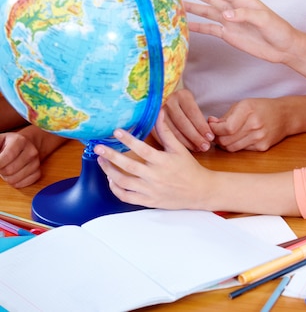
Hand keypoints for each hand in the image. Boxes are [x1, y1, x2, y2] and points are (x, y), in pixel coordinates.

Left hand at [0, 132, 40, 187]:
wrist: (27, 143)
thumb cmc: (9, 143)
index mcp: (20, 141)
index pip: (6, 157)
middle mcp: (31, 151)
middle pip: (9, 170)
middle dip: (0, 170)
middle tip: (1, 165)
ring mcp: (36, 162)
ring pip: (14, 180)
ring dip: (6, 177)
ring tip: (7, 168)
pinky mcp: (38, 172)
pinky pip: (22, 184)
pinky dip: (15, 182)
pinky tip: (15, 174)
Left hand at [94, 111, 212, 209]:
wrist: (199, 191)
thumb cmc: (188, 168)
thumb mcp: (179, 148)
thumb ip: (166, 131)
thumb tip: (159, 112)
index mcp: (162, 161)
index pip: (142, 149)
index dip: (128, 140)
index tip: (116, 131)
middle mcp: (154, 177)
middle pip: (128, 166)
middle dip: (110, 156)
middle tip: (98, 147)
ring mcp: (150, 191)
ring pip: (123, 182)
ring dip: (109, 171)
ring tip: (101, 160)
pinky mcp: (148, 201)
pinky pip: (126, 197)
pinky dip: (116, 189)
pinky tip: (111, 180)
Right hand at [159, 89, 214, 151]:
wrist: (165, 99)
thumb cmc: (184, 106)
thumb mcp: (192, 104)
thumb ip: (199, 117)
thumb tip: (209, 136)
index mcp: (182, 95)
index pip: (193, 113)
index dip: (202, 127)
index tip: (210, 137)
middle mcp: (169, 101)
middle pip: (183, 123)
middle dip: (196, 137)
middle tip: (205, 147)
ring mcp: (159, 111)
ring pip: (173, 131)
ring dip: (187, 143)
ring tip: (197, 149)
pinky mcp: (152, 121)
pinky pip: (164, 135)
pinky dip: (175, 143)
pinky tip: (185, 148)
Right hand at [174, 0, 294, 62]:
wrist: (283, 48)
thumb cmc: (279, 30)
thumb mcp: (265, 19)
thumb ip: (245, 15)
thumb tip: (225, 15)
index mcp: (243, 1)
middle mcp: (233, 9)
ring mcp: (230, 22)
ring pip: (207, 12)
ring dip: (193, 7)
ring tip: (178, 4)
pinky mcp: (228, 35)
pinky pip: (210, 29)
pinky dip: (198, 27)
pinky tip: (187, 26)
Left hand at [209, 98, 290, 151]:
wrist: (285, 115)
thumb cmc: (261, 108)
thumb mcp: (243, 105)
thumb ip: (226, 116)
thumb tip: (210, 123)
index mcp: (248, 110)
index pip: (226, 128)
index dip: (214, 130)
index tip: (211, 127)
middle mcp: (254, 124)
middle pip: (226, 140)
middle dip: (216, 138)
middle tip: (215, 134)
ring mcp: (259, 137)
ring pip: (232, 148)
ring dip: (224, 144)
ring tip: (224, 137)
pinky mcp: (262, 147)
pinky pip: (242, 150)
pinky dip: (236, 146)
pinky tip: (238, 139)